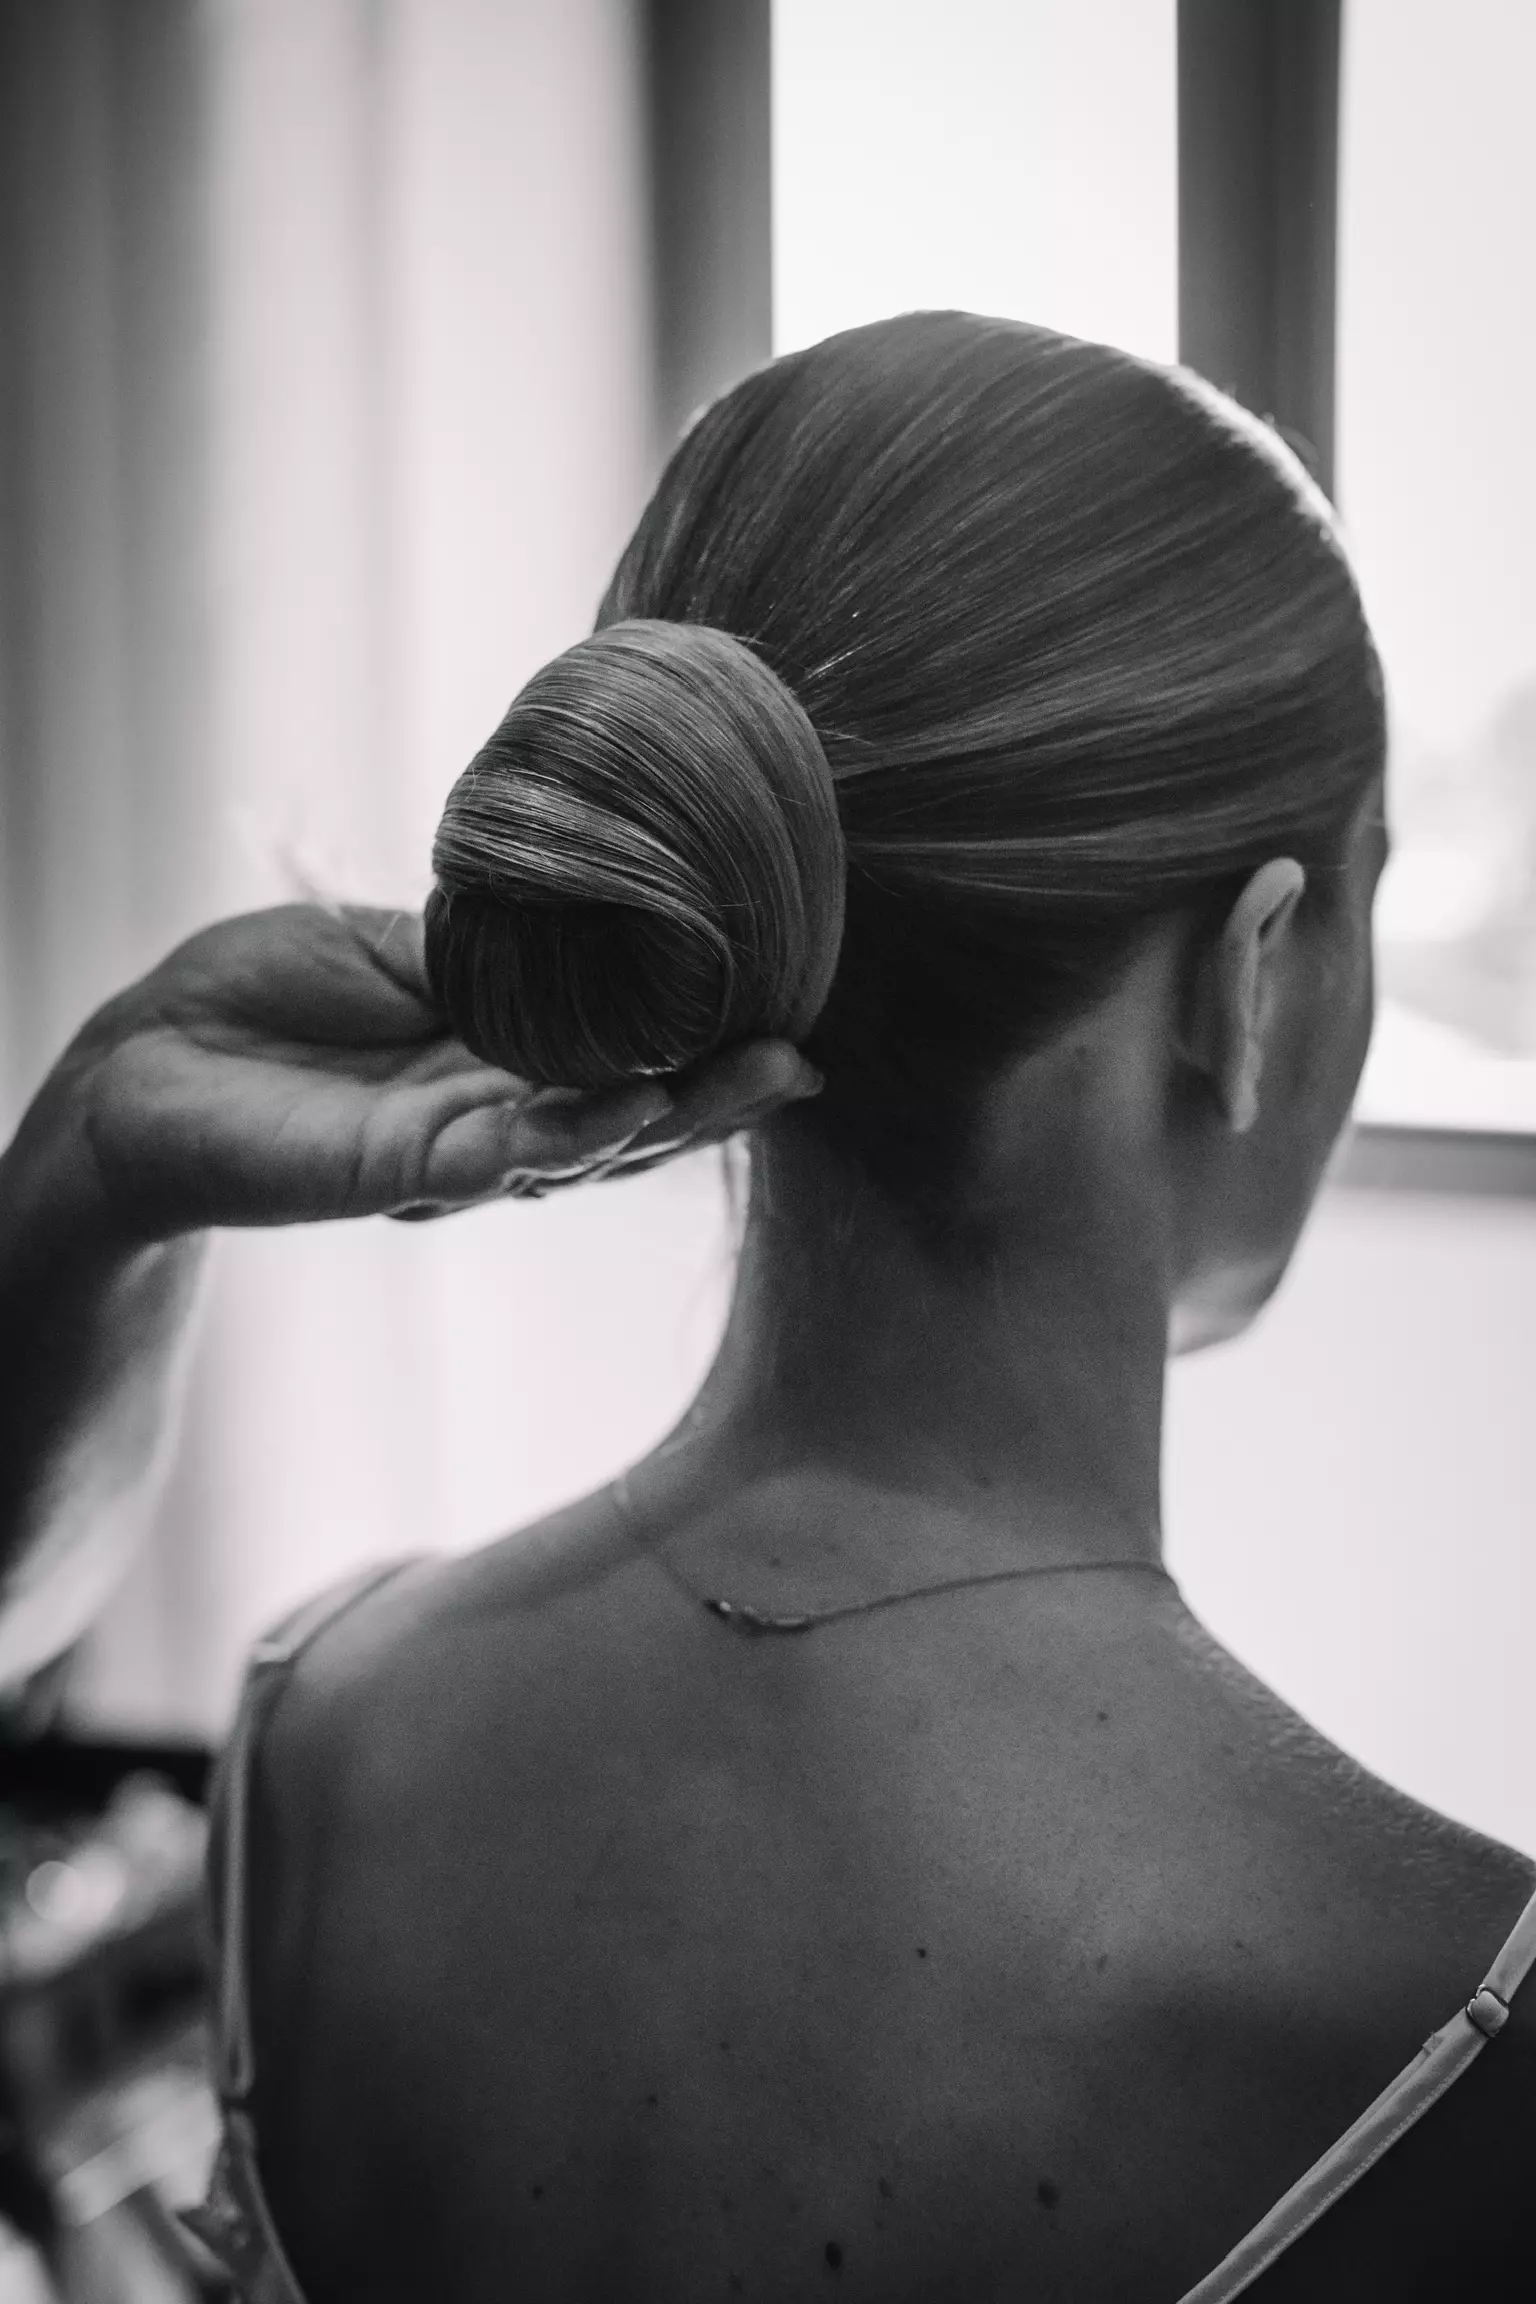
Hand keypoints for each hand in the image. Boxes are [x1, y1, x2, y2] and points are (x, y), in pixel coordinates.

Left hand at [9, 905, 821, 1242]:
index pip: (622, 1059)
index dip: (701, 1047)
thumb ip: (484, 951)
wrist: (144, 1060)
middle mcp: (491, 1121)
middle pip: (626, 1120)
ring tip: (751, 1077)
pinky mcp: (392, 1176)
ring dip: (668, 1119)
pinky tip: (625, 1106)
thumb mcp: (393, 947)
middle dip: (716, 1097)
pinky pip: (492, 1161)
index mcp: (496, 1062)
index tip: (785, 1012)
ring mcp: (449, 1158)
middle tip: (801, 1060)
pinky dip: (562, 1137)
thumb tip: (587, 905)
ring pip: (578, 1150)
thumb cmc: (261, 998)